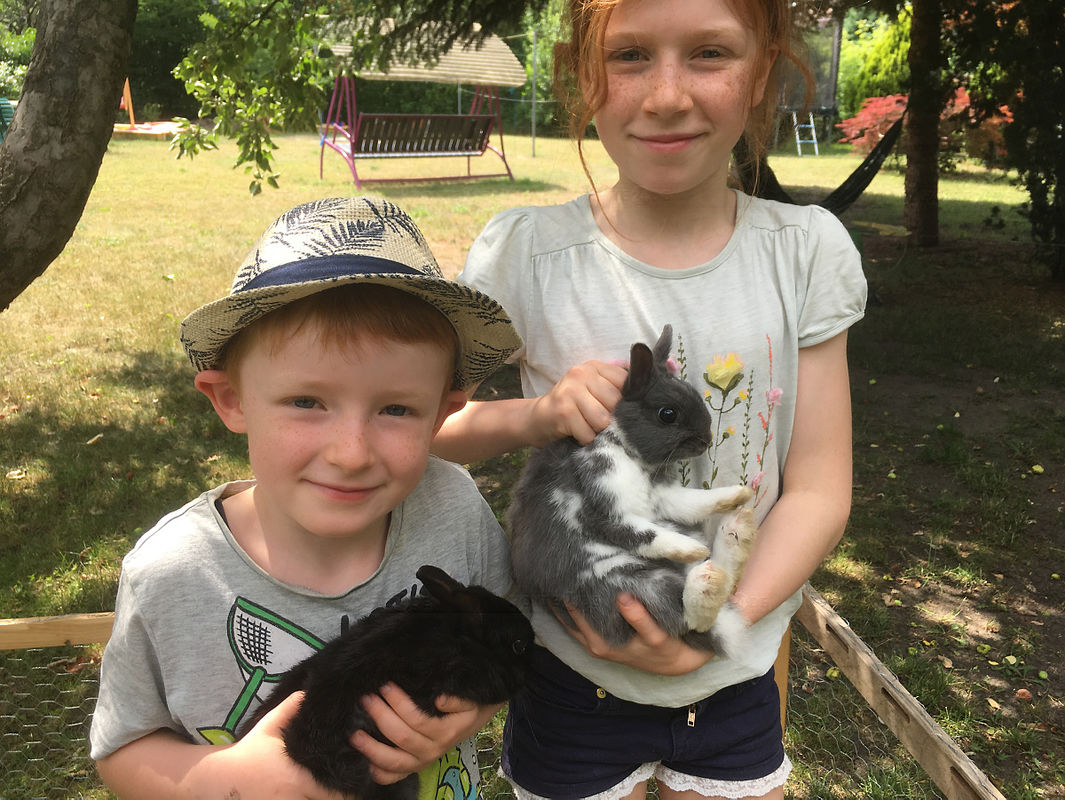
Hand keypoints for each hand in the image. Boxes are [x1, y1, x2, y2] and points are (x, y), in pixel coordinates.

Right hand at [201, 692, 349, 799]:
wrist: (218, 778)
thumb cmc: (248, 752)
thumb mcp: (269, 726)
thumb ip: (291, 708)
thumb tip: (309, 691)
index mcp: (298, 778)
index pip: (335, 794)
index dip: (347, 791)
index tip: (354, 783)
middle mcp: (292, 799)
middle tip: (344, 791)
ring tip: (328, 795)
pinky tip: (308, 799)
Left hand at [352, 683, 501, 784]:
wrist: (472, 721)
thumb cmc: (465, 708)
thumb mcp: (468, 700)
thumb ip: (456, 700)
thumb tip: (439, 699)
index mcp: (445, 733)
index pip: (417, 720)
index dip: (399, 704)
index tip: (386, 686)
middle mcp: (432, 751)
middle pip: (401, 738)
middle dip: (381, 717)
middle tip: (367, 699)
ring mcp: (421, 762)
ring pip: (394, 762)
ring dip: (372, 749)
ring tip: (355, 735)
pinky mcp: (413, 768)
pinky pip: (393, 777)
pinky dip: (377, 772)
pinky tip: (364, 761)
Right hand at [529, 360, 627, 445]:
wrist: (536, 419)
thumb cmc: (571, 406)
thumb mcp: (592, 389)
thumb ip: (615, 386)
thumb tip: (652, 386)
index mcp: (593, 367)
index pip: (625, 381)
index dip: (625, 400)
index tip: (615, 408)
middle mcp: (581, 374)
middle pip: (615, 402)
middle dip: (610, 418)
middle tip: (596, 420)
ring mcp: (570, 391)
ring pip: (603, 420)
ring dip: (596, 430)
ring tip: (585, 426)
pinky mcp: (563, 412)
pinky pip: (588, 434)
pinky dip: (584, 439)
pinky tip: (575, 432)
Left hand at [560, 595, 714, 675]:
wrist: (679, 662)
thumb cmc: (690, 628)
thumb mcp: (703, 618)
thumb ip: (707, 595)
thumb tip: (715, 561)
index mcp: (663, 643)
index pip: (651, 633)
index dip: (637, 617)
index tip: (625, 598)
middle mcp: (636, 652)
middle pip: (610, 637)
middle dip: (591, 614)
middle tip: (577, 587)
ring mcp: (618, 653)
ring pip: (590, 638)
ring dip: (572, 615)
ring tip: (556, 588)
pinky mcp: (603, 651)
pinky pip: (580, 637)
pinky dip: (565, 620)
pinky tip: (549, 599)